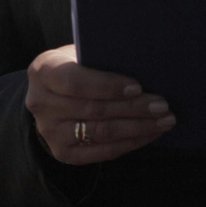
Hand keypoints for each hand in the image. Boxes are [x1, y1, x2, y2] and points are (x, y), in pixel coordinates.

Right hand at [25, 44, 173, 164]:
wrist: (50, 95)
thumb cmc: (74, 66)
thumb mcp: (77, 53)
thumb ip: (99, 58)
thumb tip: (142, 63)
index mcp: (43, 71)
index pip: (75, 82)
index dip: (107, 86)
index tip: (137, 87)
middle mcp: (41, 103)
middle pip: (94, 109)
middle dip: (133, 108)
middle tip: (162, 105)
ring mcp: (51, 132)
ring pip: (102, 132)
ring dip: (138, 127)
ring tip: (164, 120)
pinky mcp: (64, 153)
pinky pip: (103, 151)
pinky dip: (131, 142)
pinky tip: (150, 133)